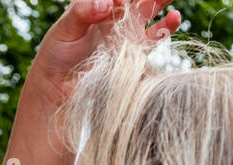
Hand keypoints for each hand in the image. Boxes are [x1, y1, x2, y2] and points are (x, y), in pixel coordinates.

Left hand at [30, 0, 181, 103]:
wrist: (60, 87)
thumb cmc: (57, 54)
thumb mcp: (66, 29)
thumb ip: (82, 11)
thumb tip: (106, 3)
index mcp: (98, 3)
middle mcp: (114, 14)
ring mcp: (126, 32)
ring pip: (149, 10)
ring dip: (160, 1)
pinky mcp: (135, 52)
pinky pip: (155, 37)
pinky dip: (166, 28)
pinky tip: (174, 19)